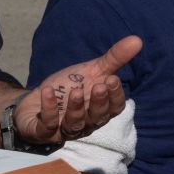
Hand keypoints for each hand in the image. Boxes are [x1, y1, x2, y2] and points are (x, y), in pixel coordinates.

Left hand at [15, 35, 140, 143]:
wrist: (35, 99)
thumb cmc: (68, 87)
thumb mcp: (91, 71)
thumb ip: (114, 59)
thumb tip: (138, 40)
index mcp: (100, 109)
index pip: (114, 108)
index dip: (115, 96)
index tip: (112, 79)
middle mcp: (86, 123)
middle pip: (97, 118)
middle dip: (98, 103)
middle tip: (98, 86)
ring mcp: (65, 129)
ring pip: (75, 125)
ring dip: (76, 109)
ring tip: (74, 91)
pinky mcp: (44, 132)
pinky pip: (48, 126)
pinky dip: (48, 109)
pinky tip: (47, 92)